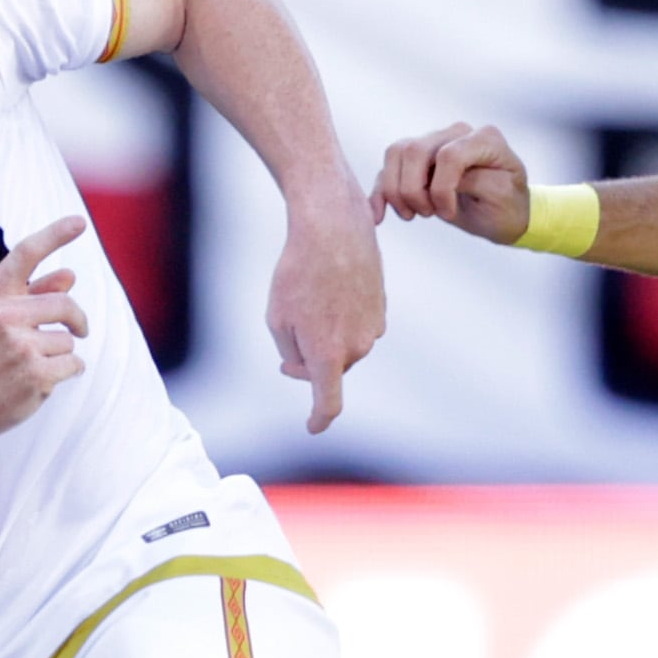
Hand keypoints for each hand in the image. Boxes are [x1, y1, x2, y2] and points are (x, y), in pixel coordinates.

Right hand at [0, 216, 90, 448]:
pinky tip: (39, 381)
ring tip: (30, 366)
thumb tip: (69, 276)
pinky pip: (74, 364)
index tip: (79, 221)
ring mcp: (19, 346)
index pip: (25, 254)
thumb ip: (31, 296)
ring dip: (60, 354)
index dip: (54, 234)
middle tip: (81, 329)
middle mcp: (4, 316)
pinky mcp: (36, 374)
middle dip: (77, 320)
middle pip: (65, 306)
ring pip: (69, 340)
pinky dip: (66, 373)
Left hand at [265, 183, 383, 434]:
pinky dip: (341, 316)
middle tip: (292, 328)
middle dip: (310, 358)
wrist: (334, 230)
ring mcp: (373, 328)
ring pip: (344, 346)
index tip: (313, 427)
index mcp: (328, 355)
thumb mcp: (277, 318)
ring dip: (326, 333)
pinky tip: (329, 289)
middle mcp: (357, 348)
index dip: (319, 419)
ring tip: (311, 296)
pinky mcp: (380, 309)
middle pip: (330, 368)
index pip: (328, 403)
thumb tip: (307, 366)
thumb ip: (291, 353)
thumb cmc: (297, 273)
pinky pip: (355, 326)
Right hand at [375, 121, 534, 245]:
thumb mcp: (502, 196)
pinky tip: (379, 214)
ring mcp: (435, 141)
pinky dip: (380, 191)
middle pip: (414, 150)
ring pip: (396, 153)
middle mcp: (457, 133)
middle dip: (413, 190)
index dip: (442, 189)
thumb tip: (440, 180)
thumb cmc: (507, 204)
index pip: (448, 156)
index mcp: (485, 139)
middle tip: (427, 214)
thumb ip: (475, 182)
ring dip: (396, 190)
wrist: (505, 211)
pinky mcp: (418, 158)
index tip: (450, 214)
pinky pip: (389, 166)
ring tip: (412, 215)